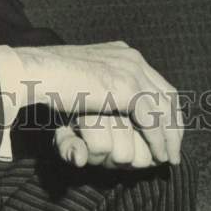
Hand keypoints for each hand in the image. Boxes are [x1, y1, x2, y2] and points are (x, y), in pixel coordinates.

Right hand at [14, 41, 183, 165]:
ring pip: (164, 108)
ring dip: (171, 136)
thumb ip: (100, 90)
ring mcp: (131, 70)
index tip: (167, 132)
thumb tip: (109, 105)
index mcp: (121, 52)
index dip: (165, 109)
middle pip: (167, 93)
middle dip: (174, 124)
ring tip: (169, 158)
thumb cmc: (49, 78)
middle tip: (174, 149)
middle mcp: (131, 57)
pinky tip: (158, 156)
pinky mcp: (127, 87)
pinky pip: (153, 120)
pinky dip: (159, 141)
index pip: (156, 81)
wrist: (36, 72)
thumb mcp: (82, 81)